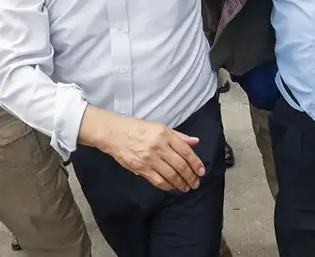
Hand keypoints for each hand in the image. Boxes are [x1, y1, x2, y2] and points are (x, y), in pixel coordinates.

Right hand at [81, 107, 205, 192]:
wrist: (114, 133)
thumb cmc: (137, 128)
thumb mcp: (159, 127)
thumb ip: (178, 136)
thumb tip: (195, 142)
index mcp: (165, 134)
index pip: (186, 151)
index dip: (196, 163)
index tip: (201, 172)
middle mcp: (159, 146)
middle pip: (180, 165)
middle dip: (190, 176)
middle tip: (195, 183)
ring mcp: (149, 158)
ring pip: (171, 175)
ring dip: (180, 183)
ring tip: (186, 187)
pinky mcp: (140, 168)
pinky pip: (158, 180)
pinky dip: (167, 186)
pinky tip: (172, 187)